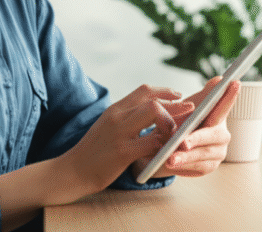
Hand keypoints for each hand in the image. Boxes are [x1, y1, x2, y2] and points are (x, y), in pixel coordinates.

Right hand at [58, 85, 193, 197]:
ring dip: (170, 125)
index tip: (179, 95)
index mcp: (115, 109)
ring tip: (176, 135)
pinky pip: (151, 143)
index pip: (144, 90)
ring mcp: (119, 133)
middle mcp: (117, 116)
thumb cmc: (95, 151)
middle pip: (153, 100)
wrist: (73, 171)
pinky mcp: (121, 152)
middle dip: (175, 106)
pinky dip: (162, 146)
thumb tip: (153, 113)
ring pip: (154, 114)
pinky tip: (164, 151)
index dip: (166, 91)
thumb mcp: (109, 127)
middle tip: (189, 112)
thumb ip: (128, 118)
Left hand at [132, 76, 239, 179]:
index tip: (235, 82)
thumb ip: (203, 96)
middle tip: (183, 143)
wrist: (164, 146)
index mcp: (217, 116)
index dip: (230, 95)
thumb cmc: (179, 123)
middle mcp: (222, 134)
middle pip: (213, 135)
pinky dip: (184, 166)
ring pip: (203, 154)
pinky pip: (198, 167)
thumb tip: (219, 79)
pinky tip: (173, 165)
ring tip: (170, 158)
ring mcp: (218, 152)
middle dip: (197, 139)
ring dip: (186, 157)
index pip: (224, 104)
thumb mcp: (186, 108)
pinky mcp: (209, 166)